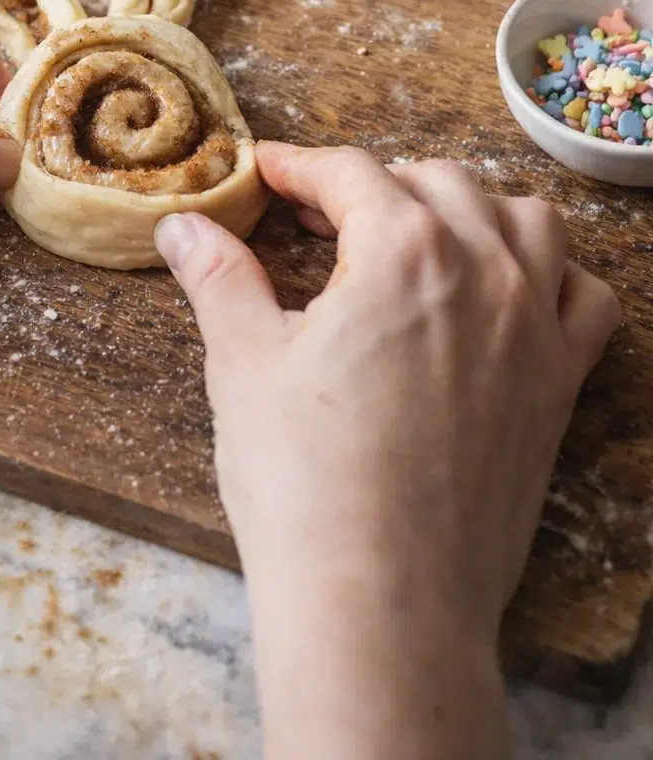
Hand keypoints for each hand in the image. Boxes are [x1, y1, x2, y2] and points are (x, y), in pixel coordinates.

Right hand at [155, 144, 619, 759]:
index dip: (300, 165)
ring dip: (469, 207)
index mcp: (403, 250)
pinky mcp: (558, 386)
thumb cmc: (307, 485)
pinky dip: (552, 273)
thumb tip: (184, 227)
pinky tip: (507, 289)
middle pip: (437, 181)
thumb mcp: (243, 364)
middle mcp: (484, 271)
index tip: (269, 173)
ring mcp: (533, 327)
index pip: (350, 172)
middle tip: (322, 216)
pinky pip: (583, 296)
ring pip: (525, 219)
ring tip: (417, 234)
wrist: (383, 603)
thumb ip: (219, 277)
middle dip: (375, 183)